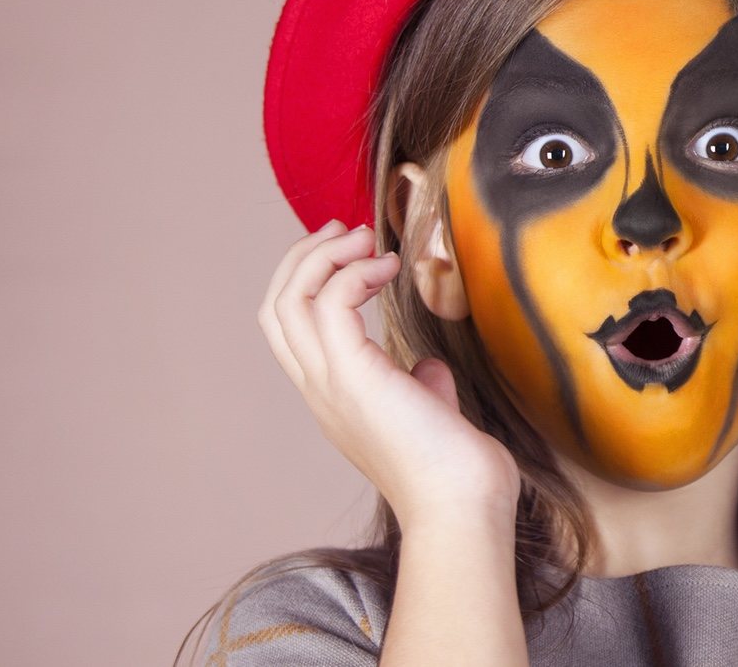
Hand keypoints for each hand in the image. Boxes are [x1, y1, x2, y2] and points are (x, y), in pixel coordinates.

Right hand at [259, 220, 519, 520]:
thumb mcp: (431, 416)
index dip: (308, 281)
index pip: (289, 328)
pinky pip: (329, 304)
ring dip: (324, 256)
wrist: (462, 507)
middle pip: (275, 307)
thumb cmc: (455, 470)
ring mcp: (329, 384)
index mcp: (332, 397)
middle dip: (304, 257)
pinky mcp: (352, 375)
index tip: (351, 251)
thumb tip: (428, 369)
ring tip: (365, 240)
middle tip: (346, 230)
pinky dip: (353, 274)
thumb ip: (421, 388)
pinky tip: (388, 268)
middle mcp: (320, 390)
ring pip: (288, 300)